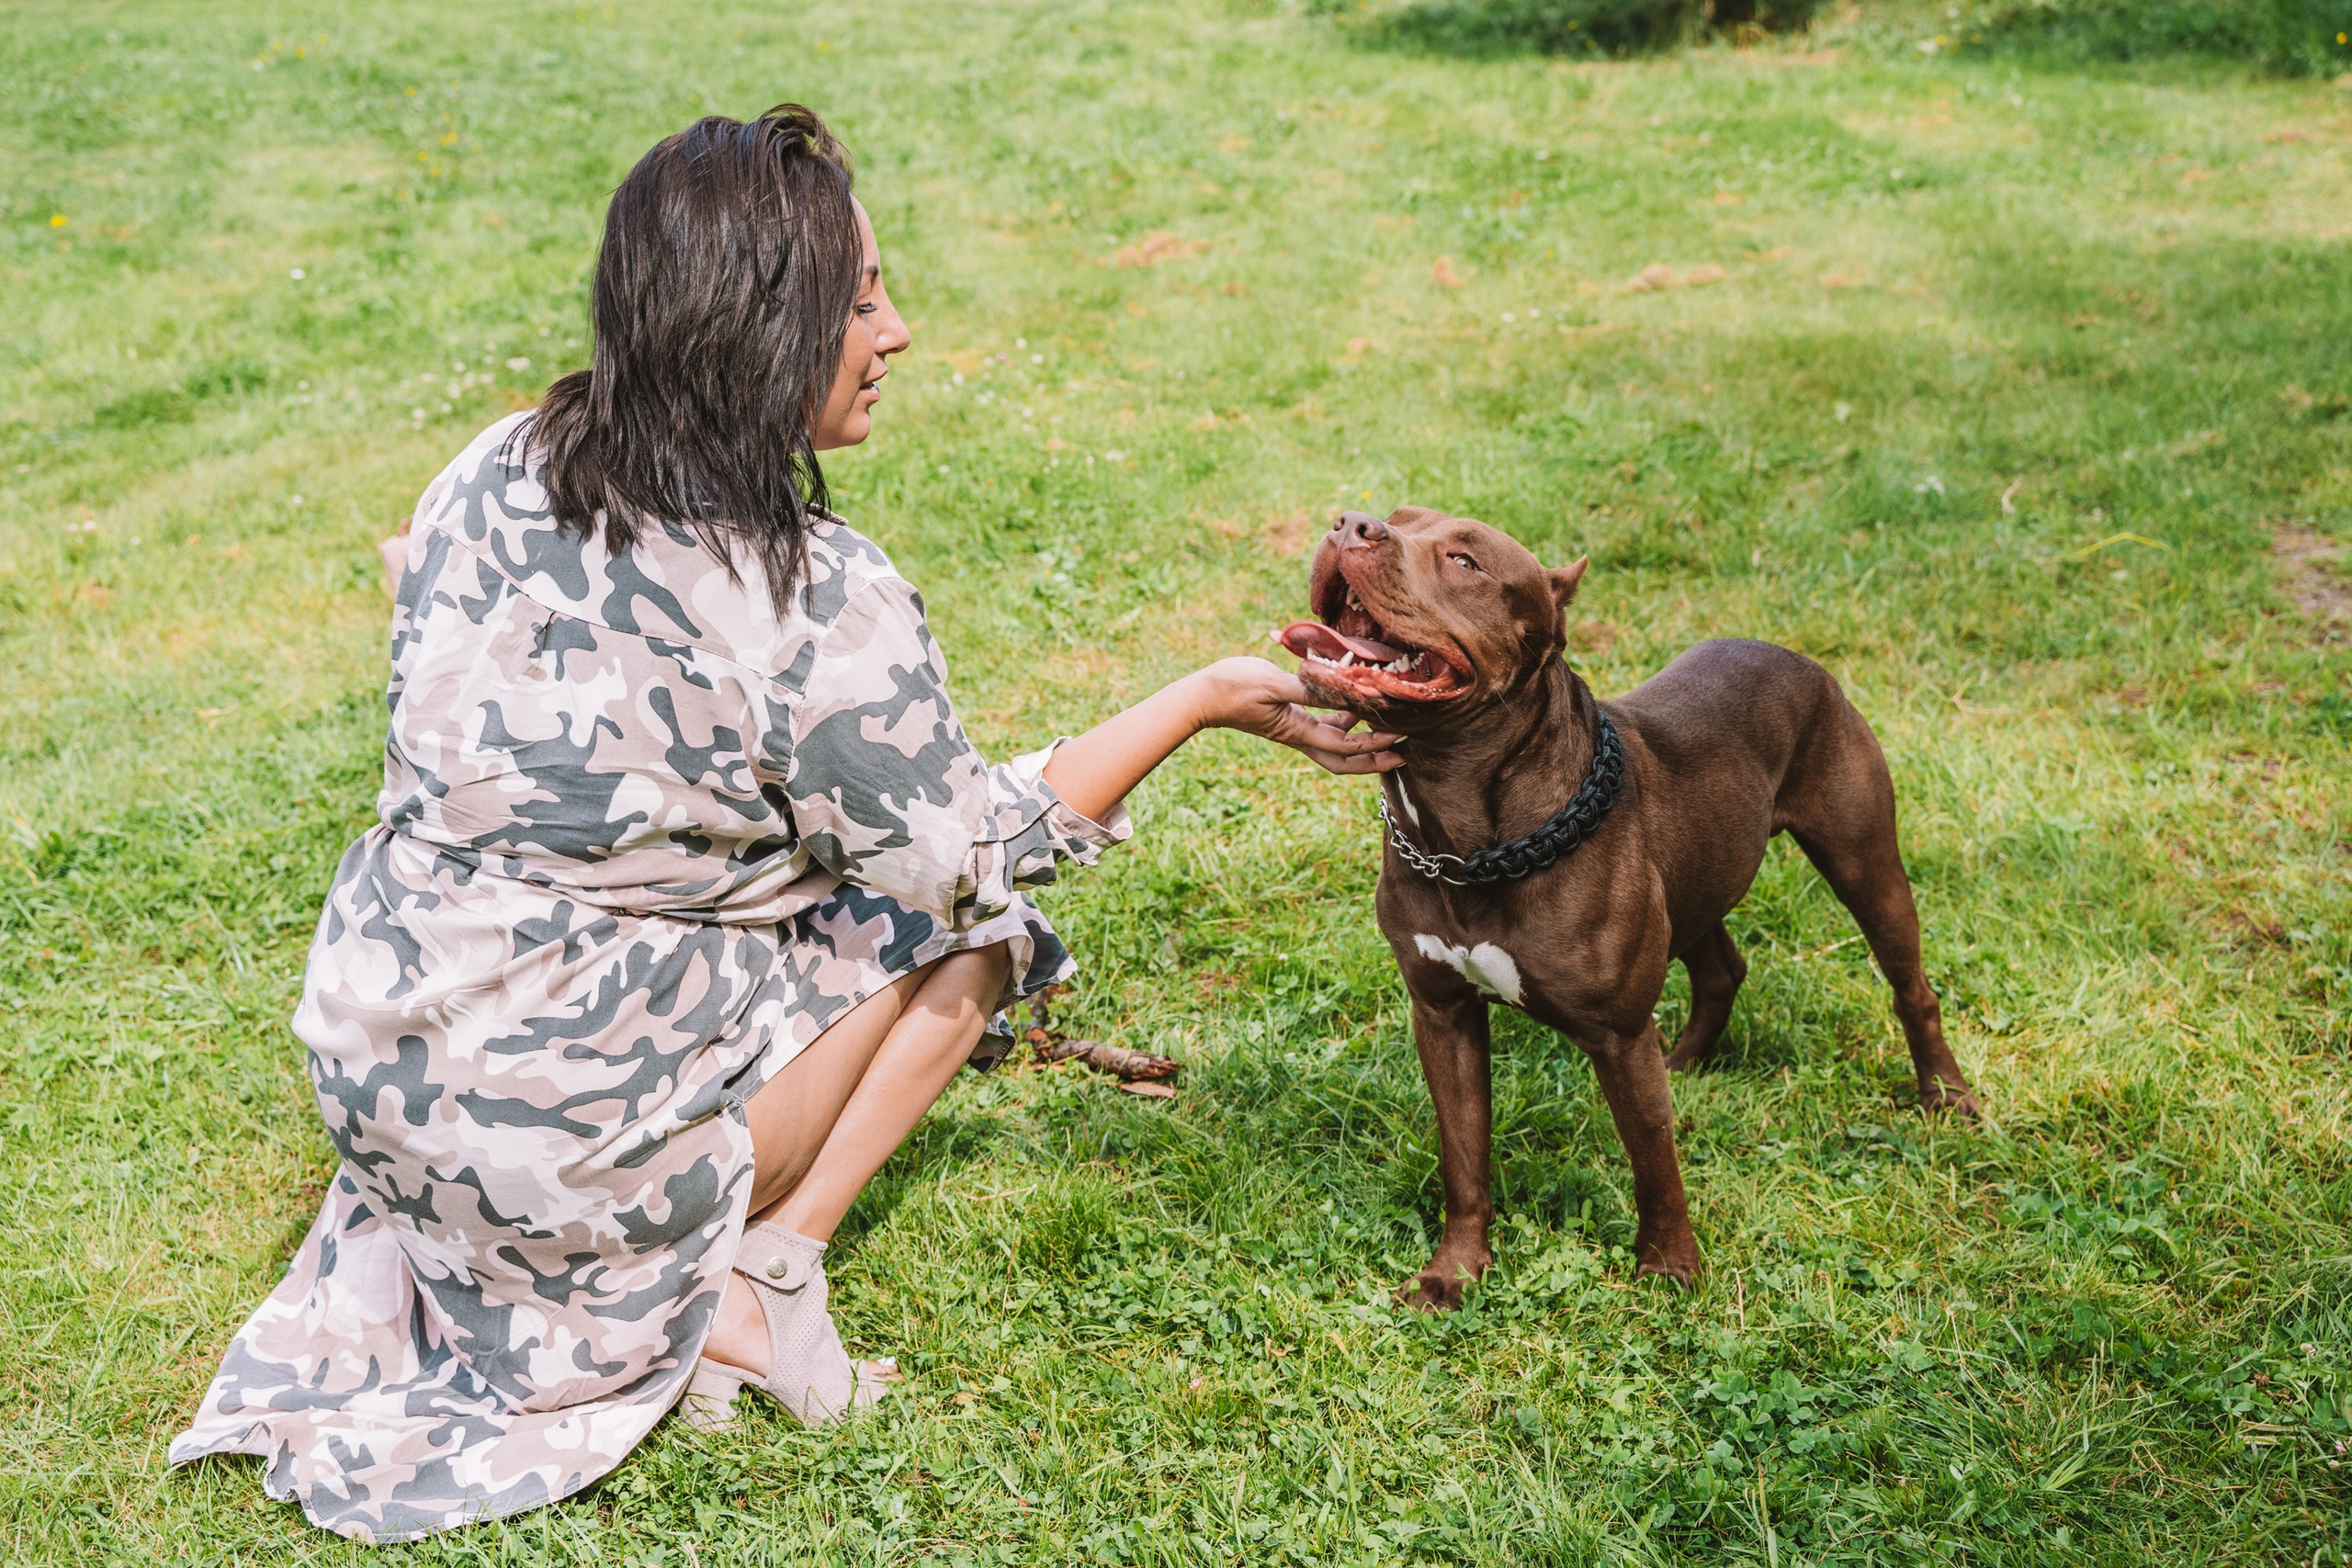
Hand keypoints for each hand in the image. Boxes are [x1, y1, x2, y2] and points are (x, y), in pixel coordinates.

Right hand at [1186, 657, 1402, 775]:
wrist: (1203, 696)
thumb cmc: (1234, 687)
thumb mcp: (1275, 683)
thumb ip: (1310, 689)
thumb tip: (1346, 692)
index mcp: (1299, 731)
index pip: (1345, 746)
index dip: (1374, 745)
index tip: (1400, 737)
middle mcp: (1300, 735)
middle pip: (1343, 759)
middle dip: (1373, 761)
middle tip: (1402, 755)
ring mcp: (1294, 728)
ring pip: (1335, 741)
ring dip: (1361, 738)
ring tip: (1387, 726)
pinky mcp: (1288, 717)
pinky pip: (1323, 723)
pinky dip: (1343, 718)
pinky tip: (1354, 702)